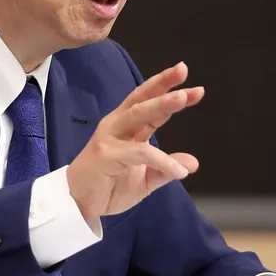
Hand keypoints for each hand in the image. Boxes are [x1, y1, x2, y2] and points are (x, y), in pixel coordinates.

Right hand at [66, 62, 201, 221]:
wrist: (78, 205)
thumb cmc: (108, 187)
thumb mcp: (145, 179)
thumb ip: (165, 169)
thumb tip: (193, 163)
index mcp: (128, 127)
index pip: (150, 104)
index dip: (170, 92)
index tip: (196, 89)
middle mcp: (118, 126)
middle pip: (143, 99)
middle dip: (164, 84)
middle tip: (183, 69)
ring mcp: (110, 137)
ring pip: (138, 115)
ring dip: (161, 104)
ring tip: (183, 98)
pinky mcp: (105, 153)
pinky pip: (139, 152)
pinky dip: (162, 160)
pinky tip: (179, 171)